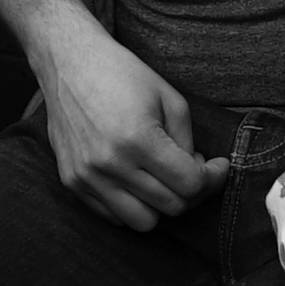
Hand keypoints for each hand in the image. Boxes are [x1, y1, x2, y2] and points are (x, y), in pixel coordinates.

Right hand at [18, 0, 224, 231]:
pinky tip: (135, 179)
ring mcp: (87, 176)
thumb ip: (188, 143)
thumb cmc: (122, 74)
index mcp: (138, 139)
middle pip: (171, 207)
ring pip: (142, 222)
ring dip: (160, 204)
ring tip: (161, 179)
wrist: (67, 62)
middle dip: (191, 192)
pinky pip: (112, 216)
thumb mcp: (170, 99)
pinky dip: (130, 205)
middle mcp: (110, 163)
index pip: (191, 185)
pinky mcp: (71, 181)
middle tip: (191, 170)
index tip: (216, 166)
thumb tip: (197, 176)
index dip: (212, 178)